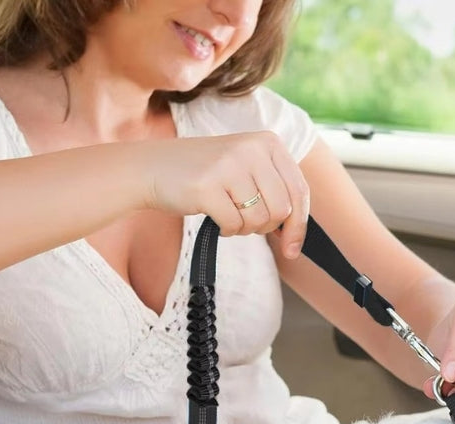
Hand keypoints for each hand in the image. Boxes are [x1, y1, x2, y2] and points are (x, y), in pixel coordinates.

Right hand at [143, 131, 308, 260]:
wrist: (155, 167)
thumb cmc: (207, 175)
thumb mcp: (248, 170)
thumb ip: (275, 193)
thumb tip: (296, 239)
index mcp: (268, 142)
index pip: (299, 192)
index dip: (299, 227)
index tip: (292, 251)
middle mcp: (252, 149)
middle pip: (281, 210)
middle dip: (266, 227)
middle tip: (246, 222)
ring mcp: (229, 165)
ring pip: (259, 220)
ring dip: (244, 228)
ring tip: (228, 215)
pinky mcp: (208, 185)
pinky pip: (233, 225)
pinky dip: (226, 230)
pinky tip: (215, 217)